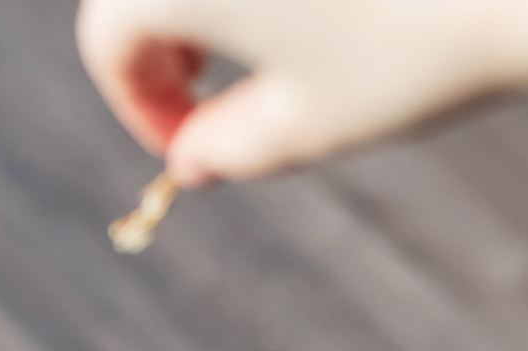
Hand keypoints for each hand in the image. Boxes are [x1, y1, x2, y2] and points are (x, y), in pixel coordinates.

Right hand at [77, 0, 510, 184]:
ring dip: (215, 5)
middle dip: (165, 41)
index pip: (111, 42)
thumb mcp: (308, 124)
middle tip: (209, 89)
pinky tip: (329, 7)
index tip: (186, 144)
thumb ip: (228, 147)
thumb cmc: (417, 52)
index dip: (137, 103)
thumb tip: (191, 158)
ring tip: (272, 39)